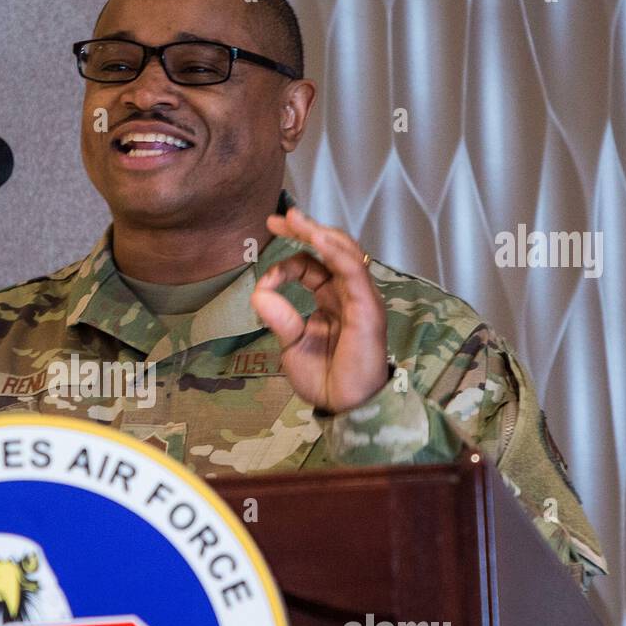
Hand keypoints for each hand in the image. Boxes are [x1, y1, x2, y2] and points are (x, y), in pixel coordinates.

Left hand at [249, 208, 388, 413]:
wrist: (347, 408)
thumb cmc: (326, 380)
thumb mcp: (292, 345)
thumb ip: (280, 317)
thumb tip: (258, 292)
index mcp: (331, 300)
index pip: (311, 265)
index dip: (286, 262)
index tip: (264, 280)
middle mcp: (348, 294)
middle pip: (330, 249)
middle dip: (304, 229)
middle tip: (278, 218)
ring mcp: (360, 299)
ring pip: (344, 253)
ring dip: (319, 233)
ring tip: (296, 219)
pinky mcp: (368, 308)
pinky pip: (354, 273)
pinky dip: (336, 254)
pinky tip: (317, 240)